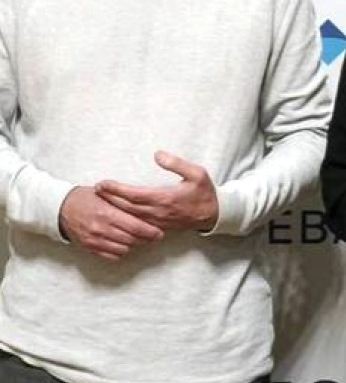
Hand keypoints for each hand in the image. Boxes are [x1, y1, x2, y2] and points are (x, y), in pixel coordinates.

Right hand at [58, 185, 164, 259]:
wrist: (61, 207)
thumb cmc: (86, 198)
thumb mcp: (106, 195)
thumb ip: (124, 203)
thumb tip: (147, 208)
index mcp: (108, 213)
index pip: (136, 227)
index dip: (151, 232)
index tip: (159, 232)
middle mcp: (102, 228)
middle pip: (132, 239)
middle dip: (146, 239)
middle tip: (154, 236)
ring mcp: (95, 239)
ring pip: (124, 249)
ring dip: (134, 245)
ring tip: (138, 238)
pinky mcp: (90, 247)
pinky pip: (112, 255)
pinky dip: (121, 251)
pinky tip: (124, 244)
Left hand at [95, 151, 218, 232]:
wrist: (213, 215)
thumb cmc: (204, 193)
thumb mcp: (197, 173)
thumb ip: (177, 163)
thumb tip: (157, 154)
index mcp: (165, 198)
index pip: (133, 194)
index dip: (115, 190)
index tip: (102, 183)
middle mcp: (158, 212)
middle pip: (126, 207)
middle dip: (108, 199)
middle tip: (95, 190)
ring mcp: (157, 222)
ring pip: (129, 217)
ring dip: (113, 209)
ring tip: (101, 200)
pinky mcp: (157, 227)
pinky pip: (136, 225)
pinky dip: (123, 219)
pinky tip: (116, 214)